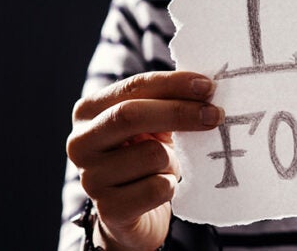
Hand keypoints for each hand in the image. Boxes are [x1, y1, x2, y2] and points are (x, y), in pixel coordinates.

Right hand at [65, 71, 223, 250]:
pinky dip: (170, 185)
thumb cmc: (144, 156)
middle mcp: (80, 143)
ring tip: (166, 167)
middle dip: (179, 112)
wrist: (132, 212)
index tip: (208, 86)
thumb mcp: (151, 124)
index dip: (173, 84)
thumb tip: (205, 89)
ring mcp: (91, 178)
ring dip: (173, 160)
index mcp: (89, 112)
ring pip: (152, 155)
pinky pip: (157, 188)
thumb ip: (166, 102)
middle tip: (215, 114)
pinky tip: (161, 187)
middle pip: (130, 115)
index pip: (133, 87)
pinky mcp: (109, 210)